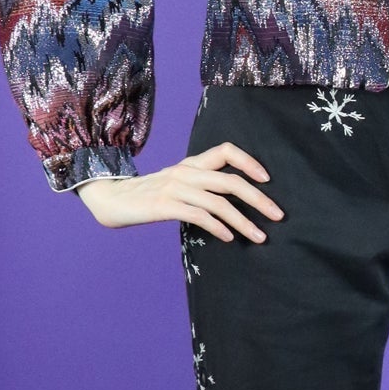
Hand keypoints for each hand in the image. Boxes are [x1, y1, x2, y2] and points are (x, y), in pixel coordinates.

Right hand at [75, 144, 283, 241]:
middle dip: (259, 199)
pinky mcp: (165, 206)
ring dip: (244, 221)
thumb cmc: (148, 195)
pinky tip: (229, 238)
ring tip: (260, 236)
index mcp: (191, 163)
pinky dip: (219, 228)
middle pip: (231, 181)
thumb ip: (201, 186)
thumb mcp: (176, 183)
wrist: (110, 200)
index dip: (250, 162)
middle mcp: (186, 172)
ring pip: (219, 203)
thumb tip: (233, 202)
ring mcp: (175, 188)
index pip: (226, 151)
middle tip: (278, 215)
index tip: (268, 180)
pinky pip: (200, 216)